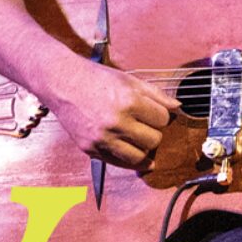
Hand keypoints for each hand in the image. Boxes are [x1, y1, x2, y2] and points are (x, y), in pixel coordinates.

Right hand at [38, 56, 179, 171]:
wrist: (63, 82)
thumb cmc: (97, 79)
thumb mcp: (130, 80)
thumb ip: (156, 95)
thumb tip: (177, 107)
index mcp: (129, 101)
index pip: (162, 119)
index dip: (161, 116)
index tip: (154, 113)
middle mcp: (116, 122)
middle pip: (154, 140)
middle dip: (154, 132)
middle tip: (145, 125)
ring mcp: (102, 138)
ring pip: (139, 157)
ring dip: (143, 149)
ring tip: (139, 139)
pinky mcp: (90, 149)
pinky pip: (118, 163)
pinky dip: (128, 160)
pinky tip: (132, 152)